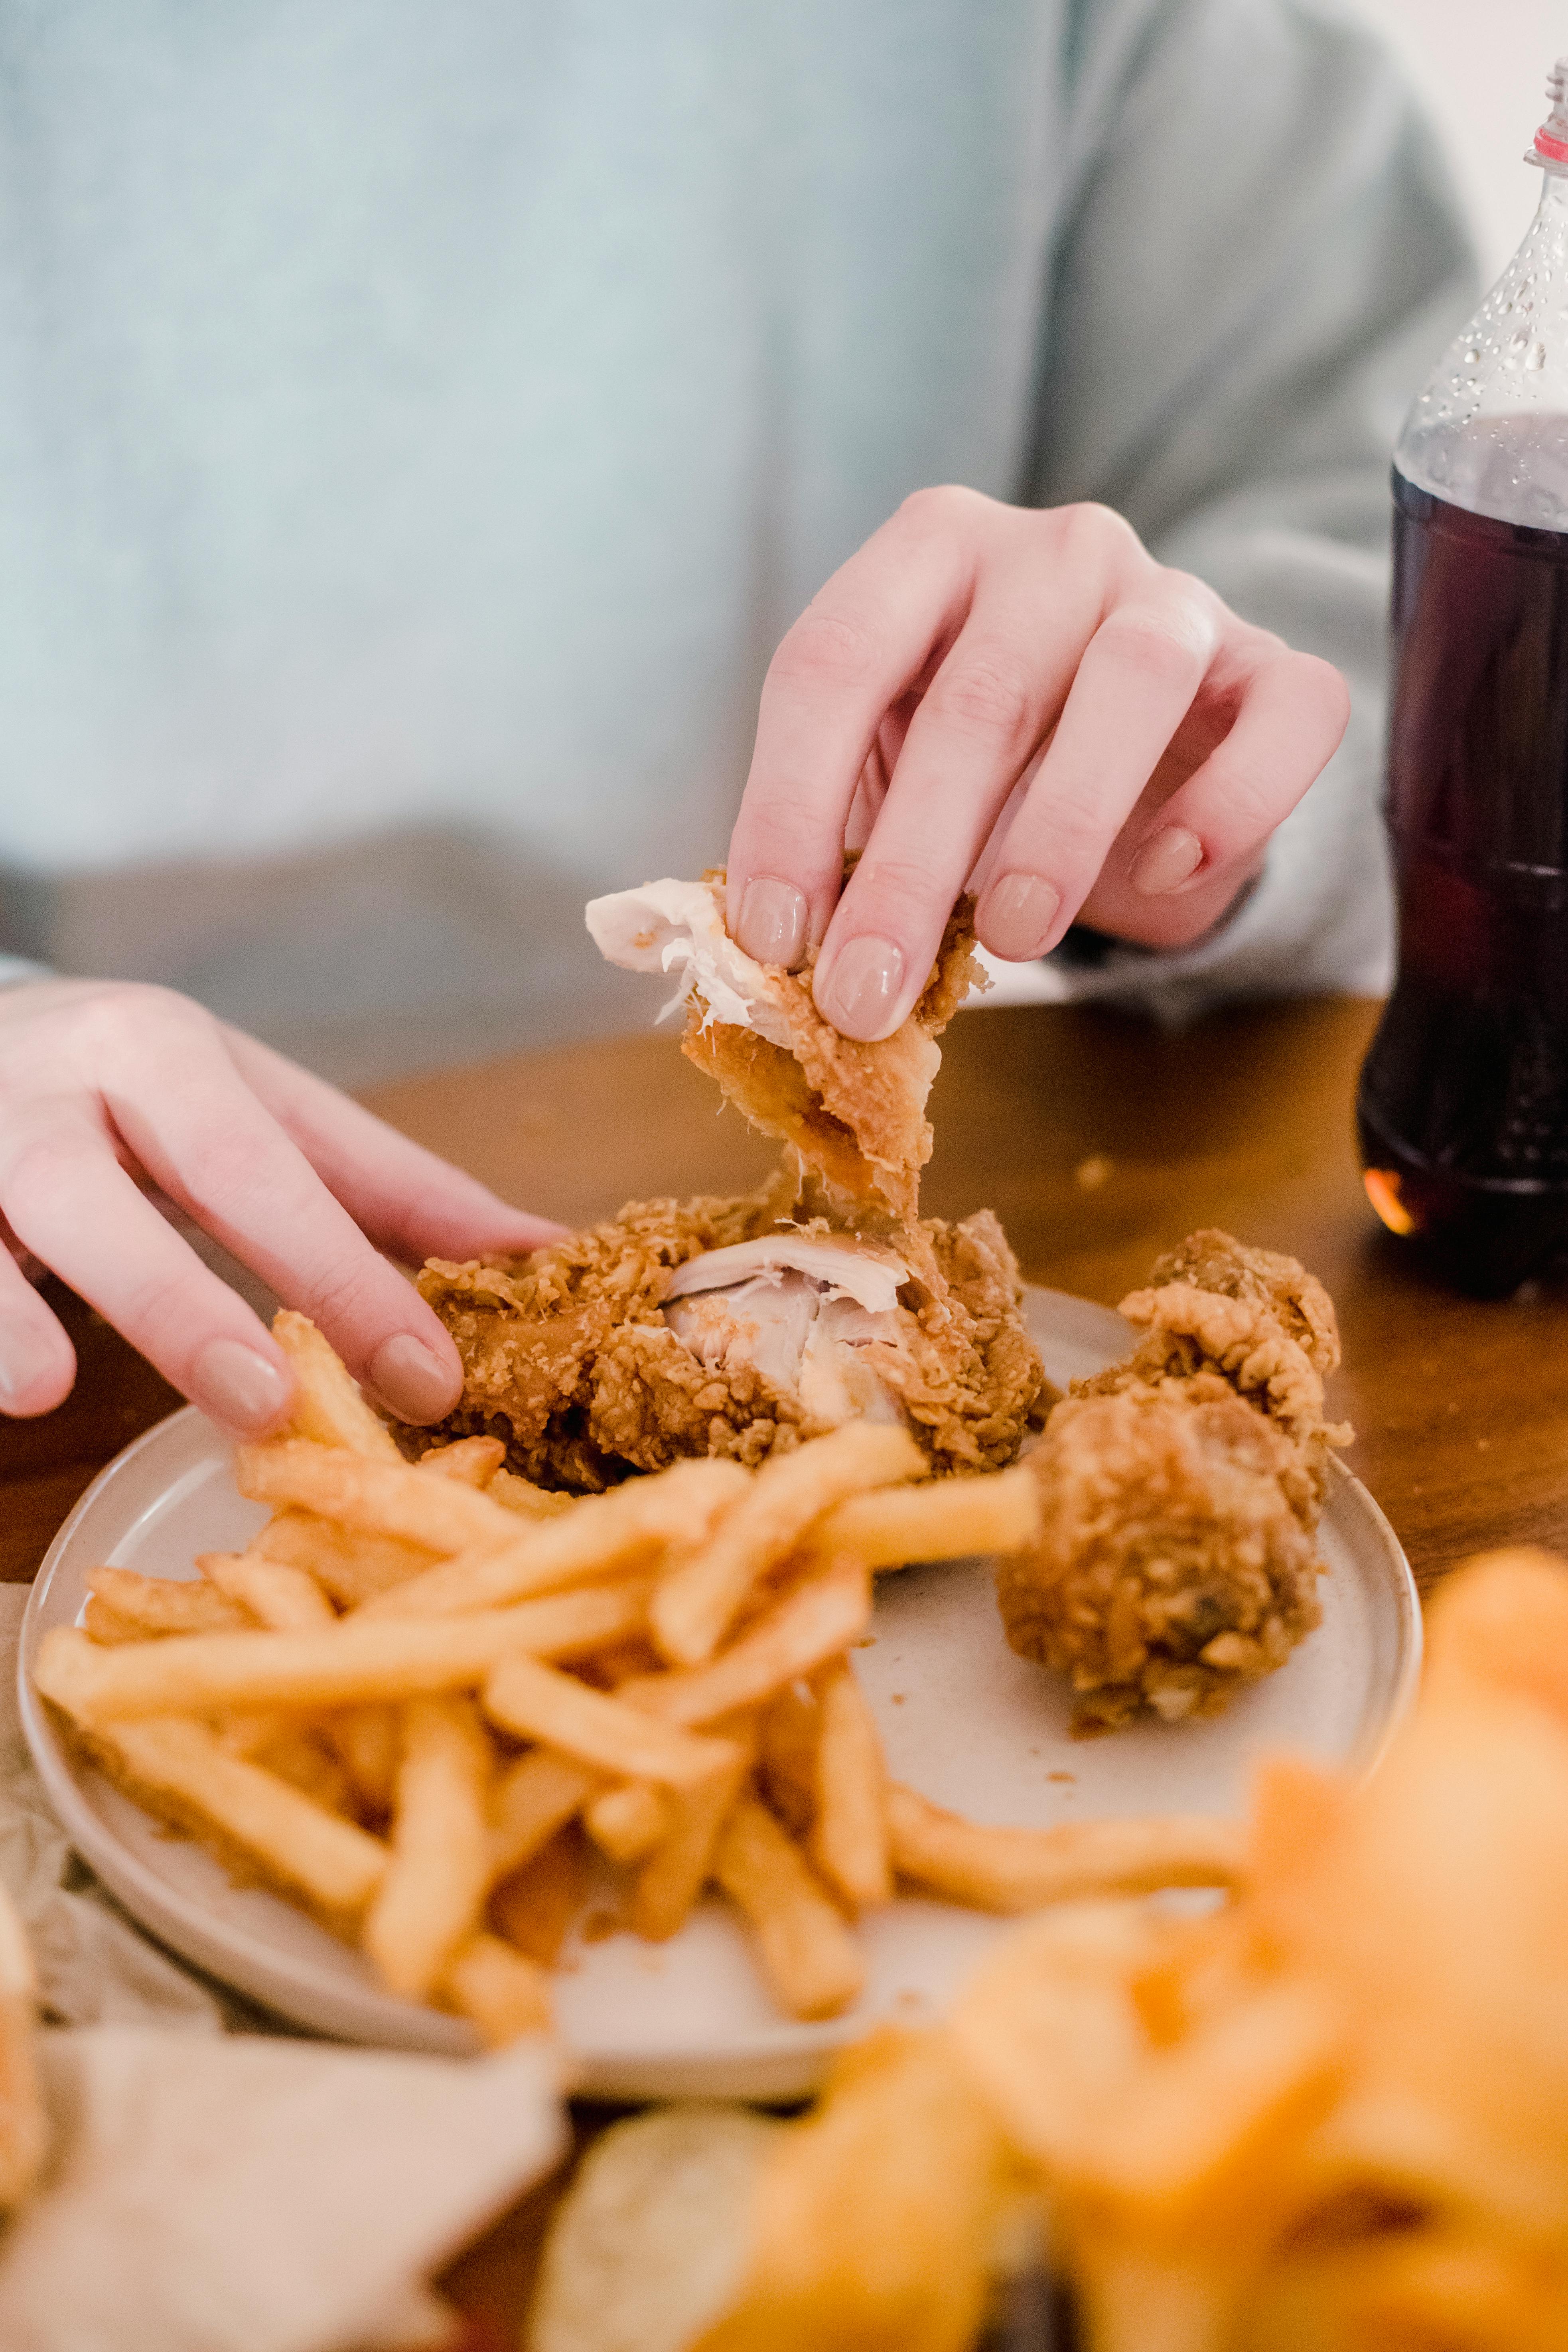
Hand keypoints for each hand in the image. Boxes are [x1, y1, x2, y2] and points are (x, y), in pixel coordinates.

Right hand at [0, 980, 561, 1431]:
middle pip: (107, 1195)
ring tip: (43, 1390)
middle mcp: (48, 1087)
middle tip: (265, 1405)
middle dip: (181, 1303)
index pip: (262, 1172)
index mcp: (160, 1052)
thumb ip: (389, 1190)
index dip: (343, 1277)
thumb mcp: (259, 1110)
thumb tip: (548, 1252)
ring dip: (8, 1314)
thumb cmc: (137, 1091)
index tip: (426, 1378)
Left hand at [726, 489, 1349, 1038]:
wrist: (1138, 752)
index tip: (777, 940)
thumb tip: (782, 954)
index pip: (833, 663)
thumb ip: (838, 838)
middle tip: (866, 994)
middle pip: (976, 697)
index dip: (789, 807)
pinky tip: (1165, 873)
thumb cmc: (988, 767)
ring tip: (1011, 938)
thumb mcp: (890, 777)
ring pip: (1133, 682)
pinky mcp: (1275, 667)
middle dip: (908, 867)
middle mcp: (1054, 550)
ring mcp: (1174, 598)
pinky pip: (1285, 717)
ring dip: (1061, 825)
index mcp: (928, 552)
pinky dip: (1228, 804)